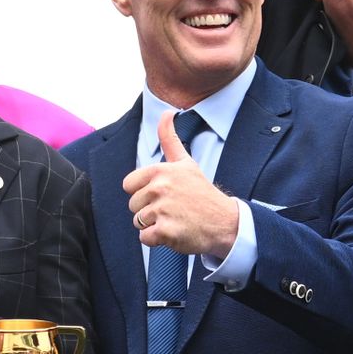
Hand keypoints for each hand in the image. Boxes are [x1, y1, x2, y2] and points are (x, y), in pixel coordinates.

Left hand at [126, 112, 244, 261]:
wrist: (224, 222)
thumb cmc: (202, 193)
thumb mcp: (186, 162)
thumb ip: (170, 139)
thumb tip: (166, 113)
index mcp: (160, 171)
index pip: (128, 185)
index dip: (143, 192)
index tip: (162, 194)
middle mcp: (160, 188)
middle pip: (133, 205)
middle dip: (148, 210)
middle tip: (172, 209)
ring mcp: (163, 210)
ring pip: (138, 222)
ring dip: (153, 225)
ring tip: (174, 220)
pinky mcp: (166, 232)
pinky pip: (145, 239)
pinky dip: (157, 240)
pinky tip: (174, 232)